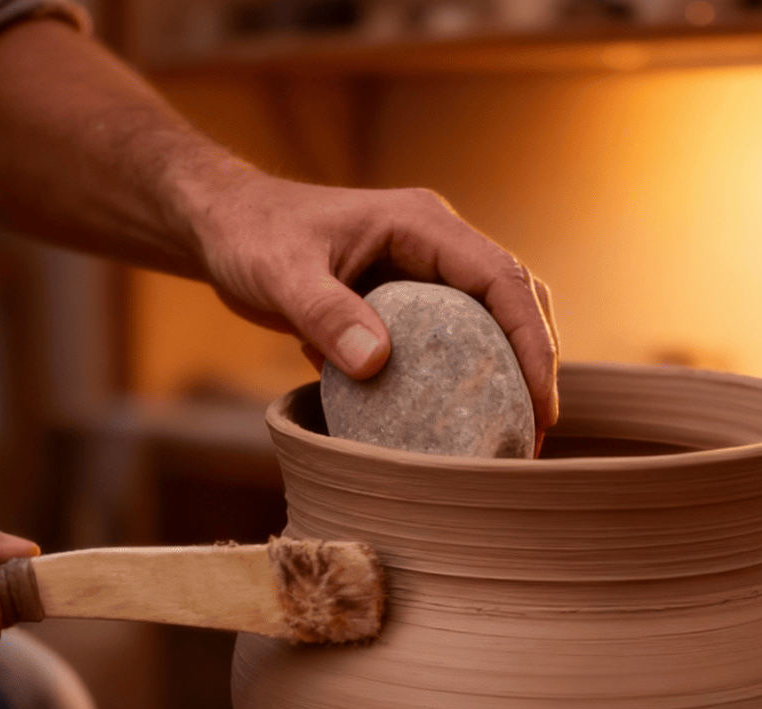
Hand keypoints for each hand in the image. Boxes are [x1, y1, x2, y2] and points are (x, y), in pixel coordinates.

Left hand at [186, 170, 559, 435]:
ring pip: (490, 318)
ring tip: (513, 431)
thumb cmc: (249, 236)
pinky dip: (465, 376)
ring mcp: (422, 271)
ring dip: (507, 370)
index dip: (530, 339)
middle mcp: (434, 244)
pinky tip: (459, 422)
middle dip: (535, 360)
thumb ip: (326, 314)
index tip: (538, 398)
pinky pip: (451, 337)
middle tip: (537, 428)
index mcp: (422, 224)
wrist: (223, 225)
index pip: (501, 279)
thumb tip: (378, 363)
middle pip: (514, 298)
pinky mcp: (403, 301)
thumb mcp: (281, 275)